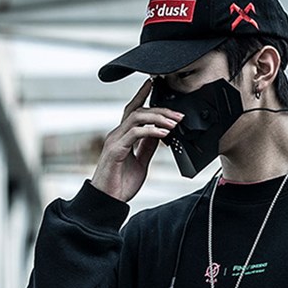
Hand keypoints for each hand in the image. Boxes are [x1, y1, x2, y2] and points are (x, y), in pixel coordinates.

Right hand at [91, 79, 183, 202]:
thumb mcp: (141, 163)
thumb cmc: (120, 185)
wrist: (108, 202)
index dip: (143, 95)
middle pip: (138, 110)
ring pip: (136, 117)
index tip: (155, 84)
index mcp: (122, 137)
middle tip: (179, 115)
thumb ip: (148, 147)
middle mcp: (117, 135)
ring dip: (158, 118)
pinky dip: (150, 131)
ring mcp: (115, 141)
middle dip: (160, 109)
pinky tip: (163, 134)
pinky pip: (134, 134)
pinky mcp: (115, 150)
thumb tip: (160, 134)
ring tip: (174, 124)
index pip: (133, 110)